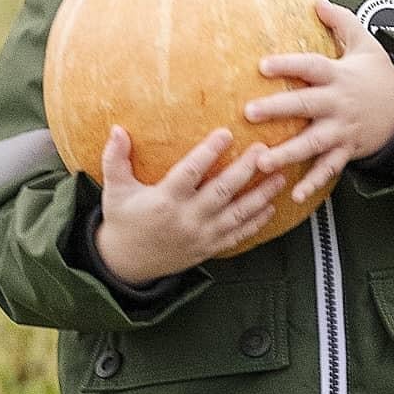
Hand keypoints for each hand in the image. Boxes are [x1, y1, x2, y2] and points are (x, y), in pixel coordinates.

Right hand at [94, 126, 286, 285]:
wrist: (126, 264)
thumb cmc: (122, 221)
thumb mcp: (114, 190)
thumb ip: (115, 158)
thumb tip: (116, 129)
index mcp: (164, 200)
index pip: (190, 172)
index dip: (209, 152)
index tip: (226, 133)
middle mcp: (186, 218)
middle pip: (222, 191)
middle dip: (245, 169)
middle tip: (264, 150)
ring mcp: (200, 235)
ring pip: (237, 214)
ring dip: (261, 195)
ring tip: (278, 176)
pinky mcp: (208, 248)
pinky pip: (237, 235)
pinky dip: (256, 222)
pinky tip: (270, 207)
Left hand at [246, 0, 393, 203]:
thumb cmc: (380, 75)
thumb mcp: (366, 43)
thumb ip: (341, 21)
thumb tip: (318, 1)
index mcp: (339, 76)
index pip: (311, 67)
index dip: (288, 65)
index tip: (262, 66)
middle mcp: (338, 104)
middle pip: (306, 106)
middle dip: (278, 110)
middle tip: (250, 112)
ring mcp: (342, 130)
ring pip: (313, 143)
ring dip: (287, 154)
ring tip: (262, 161)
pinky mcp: (346, 150)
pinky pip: (329, 169)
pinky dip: (313, 183)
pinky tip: (294, 196)